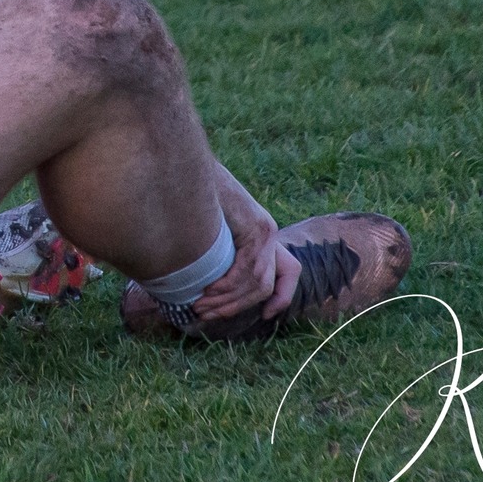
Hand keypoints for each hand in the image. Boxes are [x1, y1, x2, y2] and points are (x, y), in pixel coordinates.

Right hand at [192, 176, 301, 321]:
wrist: (192, 166)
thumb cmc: (194, 196)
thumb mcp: (210, 228)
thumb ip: (218, 250)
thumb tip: (203, 279)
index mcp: (262, 231)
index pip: (290, 271)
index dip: (282, 297)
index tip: (266, 315)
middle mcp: (269, 232)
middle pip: (265, 285)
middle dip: (236, 306)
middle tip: (208, 315)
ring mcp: (265, 230)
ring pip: (256, 282)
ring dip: (227, 300)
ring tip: (201, 306)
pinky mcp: (256, 228)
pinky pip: (247, 269)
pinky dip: (227, 285)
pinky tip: (208, 289)